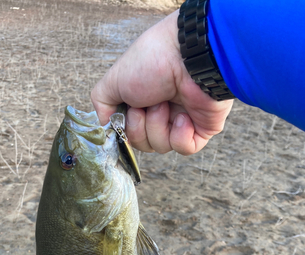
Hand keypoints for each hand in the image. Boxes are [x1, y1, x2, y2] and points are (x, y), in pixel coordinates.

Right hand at [91, 10, 232, 155]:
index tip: (127, 111)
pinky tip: (183, 116)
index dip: (125, 128)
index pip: (128, 132)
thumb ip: (102, 104)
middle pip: (142, 144)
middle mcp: (161, 113)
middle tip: (147, 104)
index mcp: (142, 102)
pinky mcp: (202, 129)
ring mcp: (182, 122)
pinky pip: (185, 148)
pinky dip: (180, 136)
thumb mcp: (113, 81)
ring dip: (159, 126)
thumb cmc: (152, 62)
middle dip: (140, 127)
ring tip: (166, 103)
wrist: (188, 56)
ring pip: (162, 147)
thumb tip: (106, 125)